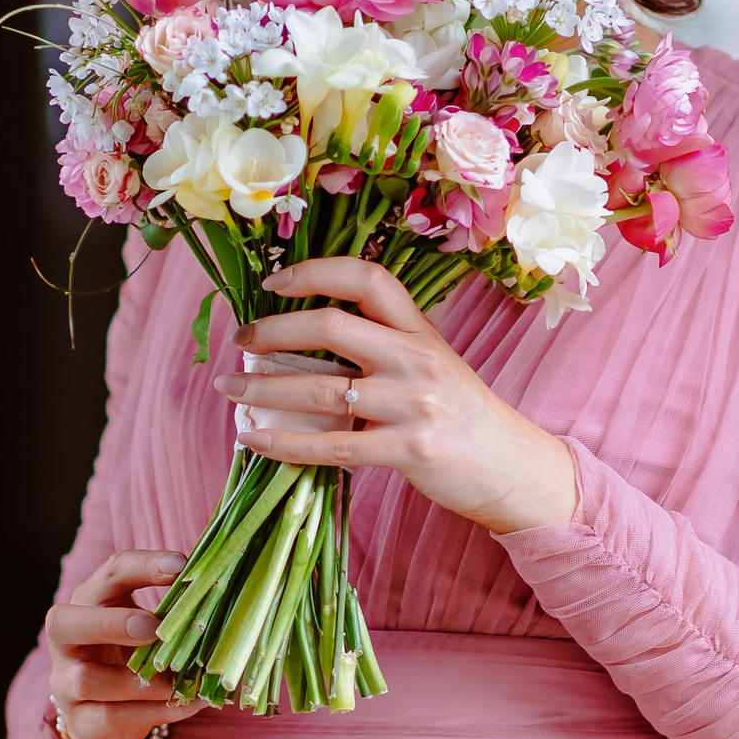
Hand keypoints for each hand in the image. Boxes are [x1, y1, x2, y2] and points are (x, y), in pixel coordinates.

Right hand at [47, 550, 213, 738]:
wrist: (105, 717)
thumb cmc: (131, 658)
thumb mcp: (147, 629)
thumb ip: (172, 614)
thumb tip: (221, 600)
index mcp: (89, 602)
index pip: (110, 573)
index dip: (143, 565)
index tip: (181, 565)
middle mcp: (66, 641)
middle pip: (64, 622)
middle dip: (111, 623)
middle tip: (153, 629)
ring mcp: (66, 683)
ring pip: (89, 679)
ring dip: (141, 679)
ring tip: (180, 679)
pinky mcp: (82, 721)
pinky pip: (112, 716)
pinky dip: (156, 710)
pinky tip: (189, 703)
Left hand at [214, 257, 576, 535]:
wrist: (512, 466)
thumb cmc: (460, 413)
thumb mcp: (431, 361)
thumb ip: (383, 342)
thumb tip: (306, 330)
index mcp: (420, 329)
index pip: (366, 278)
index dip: (314, 272)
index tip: (272, 283)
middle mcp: (416, 359)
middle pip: (331, 327)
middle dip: (272, 330)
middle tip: (240, 340)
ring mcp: (413, 405)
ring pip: (320, 391)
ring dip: (262, 389)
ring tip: (227, 389)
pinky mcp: (408, 451)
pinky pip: (331, 447)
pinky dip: (284, 443)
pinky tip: (254, 439)